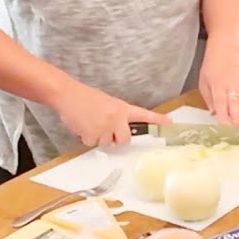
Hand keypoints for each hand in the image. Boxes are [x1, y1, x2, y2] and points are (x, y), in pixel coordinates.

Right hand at [50, 79, 171, 147]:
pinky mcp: (93, 134)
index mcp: (122, 108)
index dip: (157, 120)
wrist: (68, 95)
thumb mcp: (107, 103)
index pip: (143, 115)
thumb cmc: (85, 98)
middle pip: (125, 140)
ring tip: (90, 122)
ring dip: (98, 137)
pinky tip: (83, 125)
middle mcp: (116, 118)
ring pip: (107, 143)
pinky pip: (92, 143)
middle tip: (106, 128)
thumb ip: (117, 116)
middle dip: (116, 138)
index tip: (170, 122)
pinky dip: (87, 137)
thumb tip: (118, 130)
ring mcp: (105, 127)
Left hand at [198, 46, 238, 125]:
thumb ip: (209, 99)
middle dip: (236, 114)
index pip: (220, 102)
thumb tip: (214, 113)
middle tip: (238, 126)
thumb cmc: (212, 67)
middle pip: (234, 102)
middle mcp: (230, 86)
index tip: (224, 125)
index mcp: (217, 86)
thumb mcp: (203, 82)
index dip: (222, 114)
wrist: (223, 51)